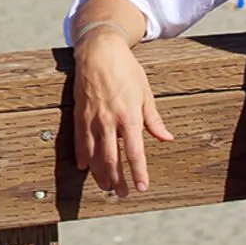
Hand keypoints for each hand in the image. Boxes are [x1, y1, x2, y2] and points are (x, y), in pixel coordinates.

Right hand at [72, 30, 173, 195]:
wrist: (99, 50)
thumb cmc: (125, 69)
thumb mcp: (145, 92)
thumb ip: (153, 118)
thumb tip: (166, 138)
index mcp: (129, 115)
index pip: (134, 152)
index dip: (138, 172)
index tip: (142, 187)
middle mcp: (109, 120)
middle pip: (112, 158)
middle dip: (118, 179)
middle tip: (123, 193)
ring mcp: (92, 118)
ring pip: (94, 153)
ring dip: (99, 173)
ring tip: (105, 186)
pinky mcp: (79, 113)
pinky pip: (79, 140)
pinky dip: (82, 155)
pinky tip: (84, 167)